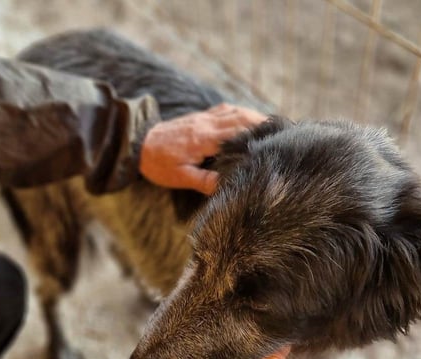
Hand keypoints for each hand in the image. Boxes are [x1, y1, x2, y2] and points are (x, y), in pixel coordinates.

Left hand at [139, 103, 267, 195]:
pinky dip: (241, 113)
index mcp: (203, 139)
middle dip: (263, 123)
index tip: (275, 139)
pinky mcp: (200, 117)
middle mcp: (206, 124)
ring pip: (235, 111)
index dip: (257, 134)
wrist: (138, 144)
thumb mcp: (180, 177)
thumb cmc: (158, 163)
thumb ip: (203, 181)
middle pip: (241, 118)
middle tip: (282, 131)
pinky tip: (250, 119)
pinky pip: (226, 110)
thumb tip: (226, 186)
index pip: (237, 133)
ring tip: (272, 125)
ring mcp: (203, 118)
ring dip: (254, 116)